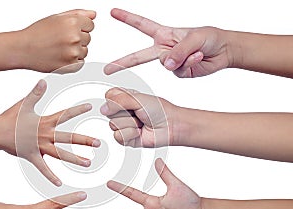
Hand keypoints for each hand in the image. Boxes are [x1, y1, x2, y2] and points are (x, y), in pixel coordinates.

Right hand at [0, 80, 99, 185]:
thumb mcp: (24, 104)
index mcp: (45, 121)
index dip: (78, 110)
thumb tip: (43, 81)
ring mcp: (40, 146)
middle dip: (84, 140)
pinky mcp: (32, 156)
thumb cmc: (10, 117)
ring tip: (88, 163)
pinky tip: (60, 183)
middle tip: (99, 143)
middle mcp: (45, 134)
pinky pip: (43, 168)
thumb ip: (35, 93)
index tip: (91, 107)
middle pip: (68, 137)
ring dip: (75, 159)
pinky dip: (51, 176)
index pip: (65, 114)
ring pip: (61, 154)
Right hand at [18, 9, 95, 72]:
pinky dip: (73, 62)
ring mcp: (73, 52)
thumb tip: (93, 15)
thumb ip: (78, 14)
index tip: (68, 30)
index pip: (91, 25)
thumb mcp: (56, 17)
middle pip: (88, 38)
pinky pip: (81, 63)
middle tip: (61, 40)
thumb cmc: (37, 33)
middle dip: (77, 39)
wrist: (23, 49)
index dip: (80, 27)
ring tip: (59, 49)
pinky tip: (61, 57)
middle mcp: (74, 37)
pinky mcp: (71, 66)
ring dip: (76, 51)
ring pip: (85, 51)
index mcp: (72, 22)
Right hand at [100, 87, 177, 147]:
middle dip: (125, 113)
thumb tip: (102, 109)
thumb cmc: (159, 110)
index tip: (131, 100)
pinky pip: (118, 136)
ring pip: (113, 125)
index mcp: (124, 98)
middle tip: (139, 113)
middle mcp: (122, 112)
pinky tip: (140, 132)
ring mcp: (123, 125)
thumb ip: (118, 101)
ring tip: (141, 123)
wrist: (170, 126)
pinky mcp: (126, 138)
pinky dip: (130, 134)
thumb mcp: (138, 99)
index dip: (116, 99)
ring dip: (130, 124)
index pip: (108, 96)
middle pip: (108, 112)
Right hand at [104, 8, 231, 77]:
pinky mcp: (179, 72)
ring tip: (197, 52)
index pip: (142, 24)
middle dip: (122, 62)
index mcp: (164, 34)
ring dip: (182, 58)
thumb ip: (178, 51)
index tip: (113, 12)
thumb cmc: (209, 37)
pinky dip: (189, 65)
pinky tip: (198, 59)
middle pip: (139, 56)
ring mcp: (170, 62)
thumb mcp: (195, 38)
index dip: (126, 18)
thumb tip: (165, 65)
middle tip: (107, 69)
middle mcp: (164, 48)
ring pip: (165, 65)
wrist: (224, 51)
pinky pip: (178, 72)